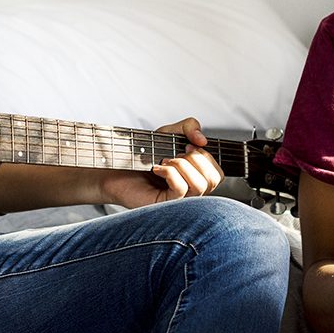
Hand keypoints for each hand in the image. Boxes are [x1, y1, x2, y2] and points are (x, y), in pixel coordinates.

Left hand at [100, 117, 222, 207]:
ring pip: (200, 186)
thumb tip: (202, 139)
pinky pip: (181, 190)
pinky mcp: (165, 205)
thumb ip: (189, 127)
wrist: (115, 166)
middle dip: (197, 159)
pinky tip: (157, 168)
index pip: (218, 173)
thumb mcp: (168, 133)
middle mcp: (190, 191)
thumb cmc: (141, 155)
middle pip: (214, 180)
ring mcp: (178, 201)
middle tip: (177, 153)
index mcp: (194, 177)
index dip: (207, 156)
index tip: (188, 146)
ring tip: (166, 160)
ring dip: (183, 165)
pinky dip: (170, 172)